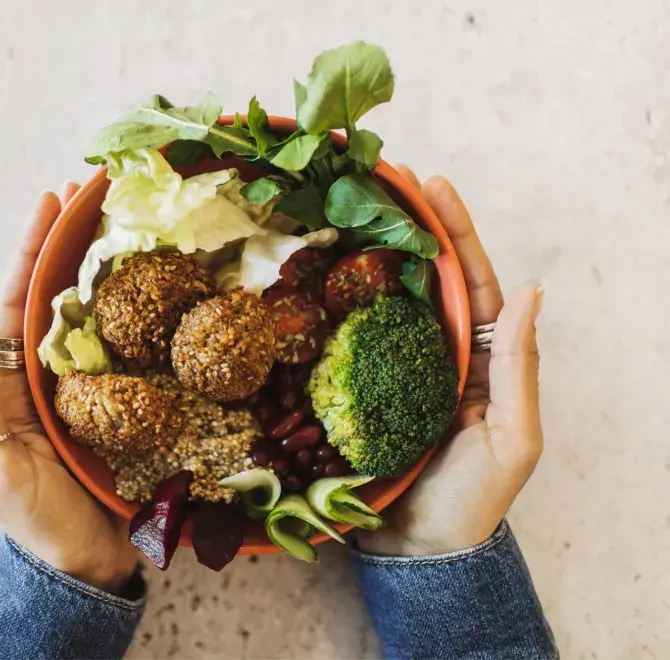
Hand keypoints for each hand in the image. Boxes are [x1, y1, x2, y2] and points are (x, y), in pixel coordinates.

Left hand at [0, 185, 138, 592]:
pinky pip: (141, 349)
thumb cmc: (38, 521)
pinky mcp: (132, 401)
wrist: (89, 563)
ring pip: (102, 312)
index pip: (19, 302)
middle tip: (94, 188)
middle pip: (62, 293)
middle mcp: (54, 372)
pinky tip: (168, 280)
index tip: (52, 200)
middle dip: (74, 240)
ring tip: (128, 215)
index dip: (34, 250)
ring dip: (112, 263)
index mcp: (16, 381)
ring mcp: (97, 385)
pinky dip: (150, 311)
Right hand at [357, 169, 544, 555]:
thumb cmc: (473, 499)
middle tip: (382, 181)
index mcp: (482, 359)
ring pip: (384, 303)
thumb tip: (531, 289)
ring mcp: (394, 370)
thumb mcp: (513, 436)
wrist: (420, 552)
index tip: (432, 187)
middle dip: (407, 229)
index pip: (472, 283)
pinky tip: (316, 279)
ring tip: (345, 212)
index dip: (454, 234)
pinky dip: (335, 307)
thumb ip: (517, 365)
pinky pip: (348, 341)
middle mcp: (438, 355)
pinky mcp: (357, 391)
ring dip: (368, 258)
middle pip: (424, 280)